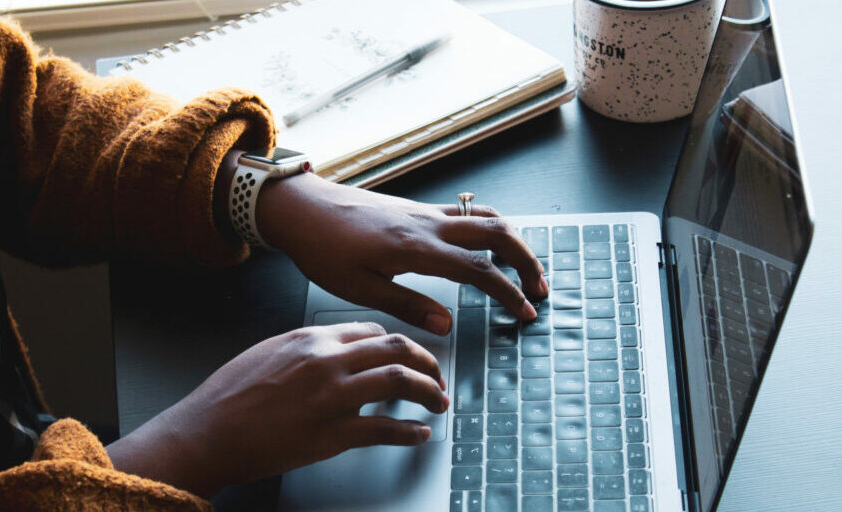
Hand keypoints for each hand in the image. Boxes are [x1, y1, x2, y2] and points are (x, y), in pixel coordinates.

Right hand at [106, 322, 447, 497]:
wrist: (207, 431)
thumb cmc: (229, 396)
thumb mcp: (268, 352)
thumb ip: (306, 349)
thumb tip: (335, 353)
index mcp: (311, 338)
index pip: (373, 331)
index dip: (398, 344)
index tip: (408, 357)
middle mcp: (327, 360)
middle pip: (396, 348)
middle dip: (427, 362)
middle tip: (437, 377)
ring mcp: (332, 396)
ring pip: (400, 381)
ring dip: (429, 392)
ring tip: (438, 402)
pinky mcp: (333, 433)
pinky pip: (385, 429)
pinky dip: (409, 432)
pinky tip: (418, 434)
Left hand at [256, 173, 547, 334]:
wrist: (302, 208)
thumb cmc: (323, 249)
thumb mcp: (359, 289)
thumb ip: (407, 306)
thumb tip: (448, 325)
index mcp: (416, 248)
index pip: (479, 269)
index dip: (508, 292)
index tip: (525, 312)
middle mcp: (428, 223)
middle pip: (497, 233)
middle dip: (526, 260)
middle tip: (539, 289)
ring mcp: (425, 212)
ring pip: (485, 217)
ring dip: (513, 240)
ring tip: (524, 267)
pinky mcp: (417, 208)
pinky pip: (466, 212)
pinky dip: (490, 227)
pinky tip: (488, 246)